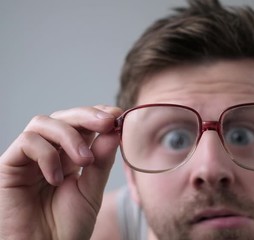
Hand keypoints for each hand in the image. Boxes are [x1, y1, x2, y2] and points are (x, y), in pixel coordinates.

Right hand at [0, 106, 122, 239]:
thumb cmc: (66, 228)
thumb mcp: (91, 191)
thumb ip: (101, 161)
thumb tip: (114, 130)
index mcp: (70, 158)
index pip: (82, 124)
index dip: (98, 114)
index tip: (118, 115)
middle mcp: (48, 154)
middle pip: (63, 117)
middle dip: (87, 115)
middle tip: (108, 122)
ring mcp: (28, 159)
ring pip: (44, 123)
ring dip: (70, 136)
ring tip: (85, 161)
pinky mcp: (8, 166)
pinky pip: (27, 142)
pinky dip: (47, 155)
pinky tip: (57, 178)